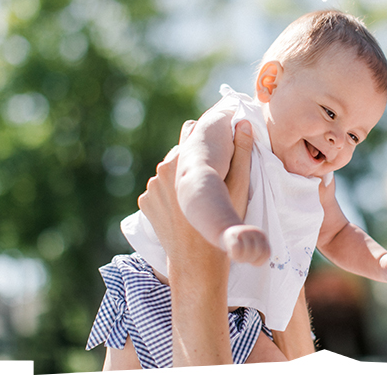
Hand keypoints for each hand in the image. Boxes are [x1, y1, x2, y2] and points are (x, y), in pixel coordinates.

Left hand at [142, 120, 254, 258]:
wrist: (197, 262)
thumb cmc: (222, 222)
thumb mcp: (240, 186)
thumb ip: (241, 152)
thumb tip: (242, 124)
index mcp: (184, 158)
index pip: (191, 130)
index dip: (205, 138)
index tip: (216, 149)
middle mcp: (163, 168)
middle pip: (179, 152)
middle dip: (192, 160)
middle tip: (210, 180)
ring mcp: (151, 187)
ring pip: (168, 172)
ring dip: (179, 178)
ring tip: (195, 199)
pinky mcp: (145, 202)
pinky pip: (159, 191)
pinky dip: (169, 196)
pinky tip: (182, 210)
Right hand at [220, 224, 269, 264]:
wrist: (225, 229)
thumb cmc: (240, 243)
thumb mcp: (252, 246)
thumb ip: (258, 253)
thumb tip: (258, 264)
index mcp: (262, 236)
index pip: (267, 252)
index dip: (260, 261)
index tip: (252, 261)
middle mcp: (254, 232)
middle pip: (258, 251)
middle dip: (250, 259)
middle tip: (242, 258)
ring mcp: (244, 231)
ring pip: (248, 251)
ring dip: (242, 259)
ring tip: (237, 257)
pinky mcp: (232, 235)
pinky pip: (237, 248)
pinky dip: (234, 255)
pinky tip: (231, 254)